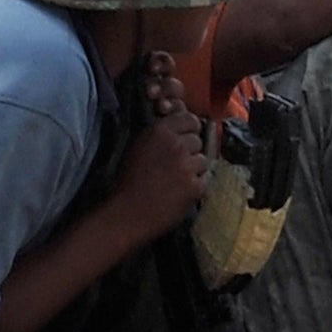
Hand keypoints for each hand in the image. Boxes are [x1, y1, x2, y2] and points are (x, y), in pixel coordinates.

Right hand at [112, 54, 208, 239]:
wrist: (127, 212)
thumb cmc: (128, 181)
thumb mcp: (138, 146)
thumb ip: (160, 134)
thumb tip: (180, 129)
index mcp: (159, 131)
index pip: (190, 119)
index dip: (189, 130)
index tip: (185, 139)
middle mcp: (175, 144)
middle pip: (197, 141)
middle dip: (190, 151)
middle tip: (175, 165)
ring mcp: (187, 166)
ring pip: (203, 160)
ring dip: (193, 169)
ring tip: (176, 180)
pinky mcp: (194, 186)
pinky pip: (204, 180)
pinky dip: (195, 187)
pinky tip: (179, 192)